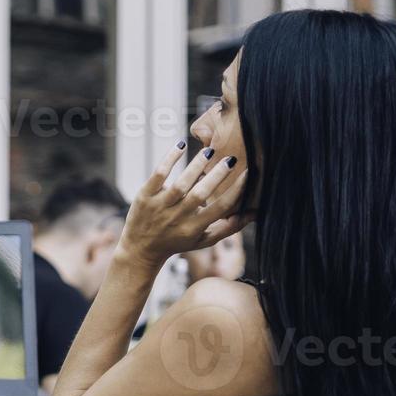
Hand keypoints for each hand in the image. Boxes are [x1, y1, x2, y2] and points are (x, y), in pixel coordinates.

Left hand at [116, 144, 251, 270]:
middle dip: (216, 177)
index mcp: (194, 228)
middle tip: (230, 159)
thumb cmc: (177, 242)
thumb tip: (254, 214)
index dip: (235, 191)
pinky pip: (158, 175)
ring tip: (209, 151)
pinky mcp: (145, 197)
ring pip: (180, 184)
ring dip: (195, 166)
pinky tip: (181, 145)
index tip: (247, 174)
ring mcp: (159, 207)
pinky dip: (169, 159)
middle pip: (200, 195)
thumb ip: (228, 228)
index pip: (219, 208)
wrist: (140, 250)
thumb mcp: (203, 240)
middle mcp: (177, 218)